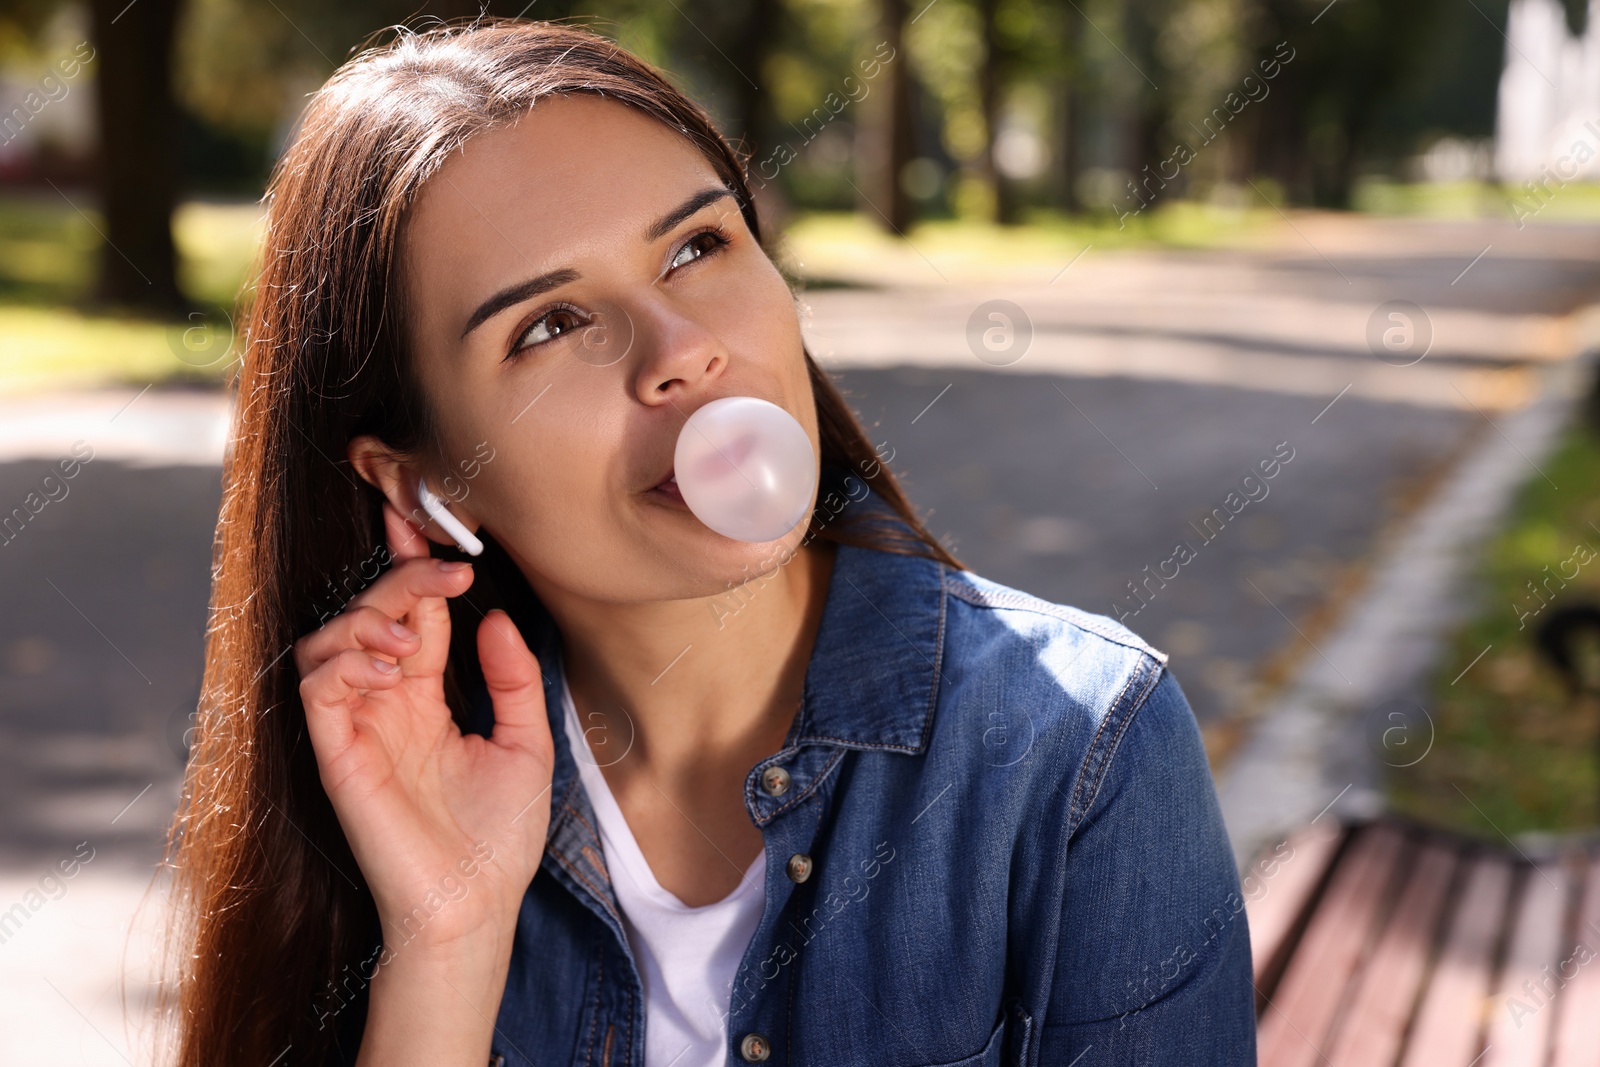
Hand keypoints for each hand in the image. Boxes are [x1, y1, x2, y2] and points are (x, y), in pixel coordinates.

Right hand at [294, 502, 554, 956]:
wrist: (476, 905)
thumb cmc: (500, 836)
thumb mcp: (528, 742)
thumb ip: (513, 678)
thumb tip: (492, 616)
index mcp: (428, 699)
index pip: (414, 616)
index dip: (415, 567)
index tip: (423, 520)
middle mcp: (387, 705)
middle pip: (372, 615)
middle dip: (402, 582)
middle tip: (441, 572)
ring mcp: (358, 728)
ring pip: (329, 641)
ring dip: (368, 620)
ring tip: (413, 639)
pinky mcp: (337, 755)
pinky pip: (316, 688)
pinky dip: (345, 662)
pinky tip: (389, 669)